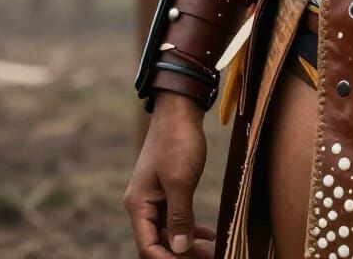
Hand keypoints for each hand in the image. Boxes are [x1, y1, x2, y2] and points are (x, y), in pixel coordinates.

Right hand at [124, 94, 208, 256]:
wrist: (180, 109)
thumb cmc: (177, 141)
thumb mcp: (180, 180)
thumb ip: (179, 217)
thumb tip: (179, 250)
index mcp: (138, 205)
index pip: (148, 246)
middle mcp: (143, 205)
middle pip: (159, 243)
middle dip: (182, 254)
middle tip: (210, 257)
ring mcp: (155, 198)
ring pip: (169, 233)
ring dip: (188, 244)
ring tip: (213, 251)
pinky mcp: (167, 190)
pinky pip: (176, 218)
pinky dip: (190, 229)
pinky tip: (208, 236)